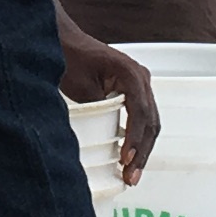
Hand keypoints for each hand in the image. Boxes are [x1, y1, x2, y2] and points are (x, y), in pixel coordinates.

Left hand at [57, 20, 159, 184]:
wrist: (64, 40)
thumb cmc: (70, 55)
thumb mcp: (80, 85)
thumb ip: (97, 108)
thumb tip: (104, 139)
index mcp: (131, 73)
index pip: (140, 111)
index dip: (134, 138)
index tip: (125, 158)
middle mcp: (141, 78)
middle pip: (151, 121)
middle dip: (142, 152)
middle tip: (131, 177)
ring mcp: (139, 84)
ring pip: (149, 123)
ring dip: (142, 150)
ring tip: (132, 174)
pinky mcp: (132, 91)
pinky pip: (141, 118)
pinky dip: (137, 139)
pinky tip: (129, 158)